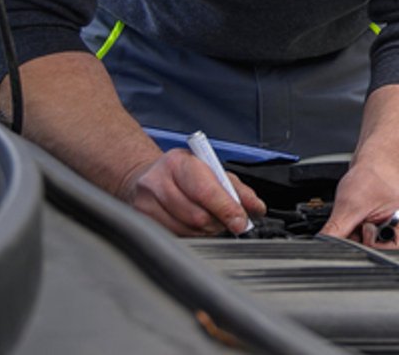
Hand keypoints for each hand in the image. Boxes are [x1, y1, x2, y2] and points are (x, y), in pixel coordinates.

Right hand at [117, 149, 264, 236]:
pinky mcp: (142, 222)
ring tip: (212, 219)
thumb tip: (256, 209)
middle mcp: (157, 182)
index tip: (241, 222)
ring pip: (188, 230)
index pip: (206, 191)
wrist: (145, 176)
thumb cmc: (183, 172)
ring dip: (208, 230)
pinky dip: (194, 234)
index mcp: (178, 163)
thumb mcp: (212, 170)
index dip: (226, 209)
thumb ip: (237, 188)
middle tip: (230, 221)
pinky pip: (176, 236)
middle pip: (197, 216)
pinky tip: (195, 224)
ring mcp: (145, 204)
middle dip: (220, 222)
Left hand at [321, 160, 398, 248]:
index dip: (372, 247)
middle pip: (384, 251)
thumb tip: (323, 247)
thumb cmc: (372, 174)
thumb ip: (336, 231)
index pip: (393, 251)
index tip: (360, 234)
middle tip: (360, 223)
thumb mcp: (350, 205)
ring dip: (361, 239)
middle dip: (364, 242)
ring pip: (375, 248)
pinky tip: (361, 221)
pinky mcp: (390, 228)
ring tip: (361, 219)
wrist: (375, 162)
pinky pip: (373, 242)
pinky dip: (361, 236)